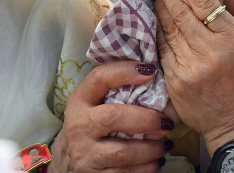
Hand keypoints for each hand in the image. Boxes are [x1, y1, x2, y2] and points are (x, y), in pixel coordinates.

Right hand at [48, 60, 173, 172]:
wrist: (66, 162)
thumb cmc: (88, 125)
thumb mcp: (91, 104)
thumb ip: (113, 90)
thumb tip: (153, 75)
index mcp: (80, 100)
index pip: (99, 78)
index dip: (124, 72)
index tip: (150, 71)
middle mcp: (79, 125)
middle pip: (113, 117)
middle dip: (146, 119)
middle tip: (167, 121)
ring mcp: (85, 153)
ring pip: (123, 152)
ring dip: (152, 148)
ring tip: (166, 143)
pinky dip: (147, 168)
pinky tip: (156, 161)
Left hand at [153, 0, 233, 155]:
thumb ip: (225, 12)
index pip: (204, 2)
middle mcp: (211, 52)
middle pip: (181, 12)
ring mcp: (190, 68)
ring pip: (168, 28)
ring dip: (159, 7)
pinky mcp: (174, 81)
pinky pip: (162, 48)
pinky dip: (157, 30)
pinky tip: (154, 19)